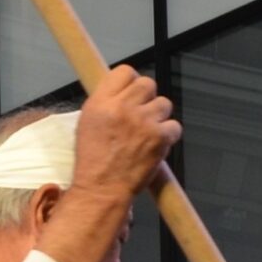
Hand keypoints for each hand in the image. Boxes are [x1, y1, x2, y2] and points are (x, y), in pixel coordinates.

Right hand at [71, 66, 179, 198]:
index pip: (125, 72)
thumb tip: (124, 91)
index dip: (131, 82)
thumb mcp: (87, 123)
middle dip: (146, 98)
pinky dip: (168, 135)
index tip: (131, 93)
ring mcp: (143, 122)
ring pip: (164, 103)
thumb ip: (106, 102)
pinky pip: (174, 126)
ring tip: (147, 132)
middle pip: (147, 83)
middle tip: (140, 115)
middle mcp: (123, 108)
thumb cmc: (93, 162)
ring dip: (158, 116)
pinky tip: (156, 144)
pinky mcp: (159, 138)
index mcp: (101, 102)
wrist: (102, 190)